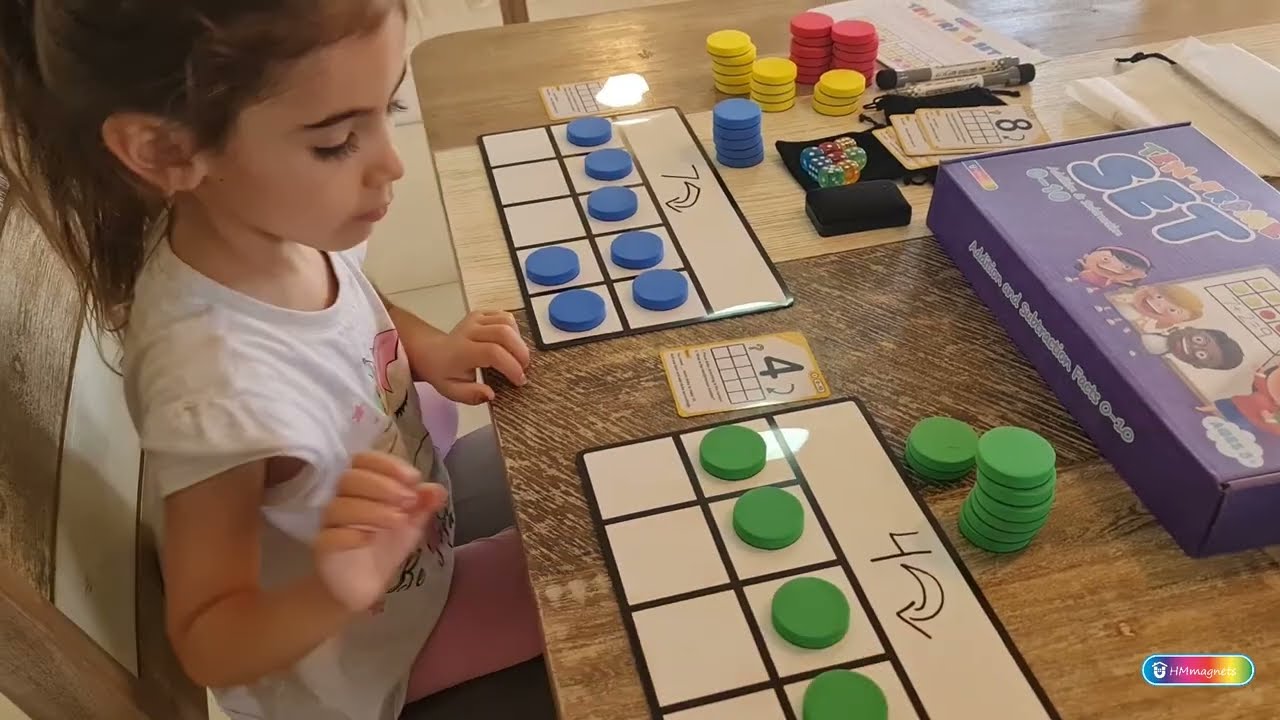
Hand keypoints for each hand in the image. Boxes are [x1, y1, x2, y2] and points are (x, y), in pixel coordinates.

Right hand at [313, 452, 448, 611]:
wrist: (362, 585)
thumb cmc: (384, 546)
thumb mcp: (411, 524)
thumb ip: (423, 505)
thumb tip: (437, 489)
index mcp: (363, 486)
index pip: (365, 460)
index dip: (388, 464)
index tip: (413, 478)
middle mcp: (342, 499)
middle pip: (350, 479)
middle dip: (383, 485)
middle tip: (408, 501)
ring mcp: (330, 524)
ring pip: (339, 506)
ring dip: (372, 510)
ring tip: (399, 520)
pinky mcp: (323, 549)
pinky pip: (328, 536)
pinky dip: (350, 534)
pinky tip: (370, 538)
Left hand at [416, 310, 530, 403]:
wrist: (432, 352)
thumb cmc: (445, 373)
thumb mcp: (452, 391)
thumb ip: (471, 395)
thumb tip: (491, 394)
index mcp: (461, 350)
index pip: (493, 353)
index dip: (511, 366)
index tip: (519, 381)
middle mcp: (469, 331)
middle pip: (504, 332)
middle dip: (520, 352)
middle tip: (524, 369)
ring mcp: (476, 319)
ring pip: (507, 322)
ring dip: (519, 341)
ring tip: (518, 357)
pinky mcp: (482, 313)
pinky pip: (505, 316)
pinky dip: (515, 330)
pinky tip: (512, 344)